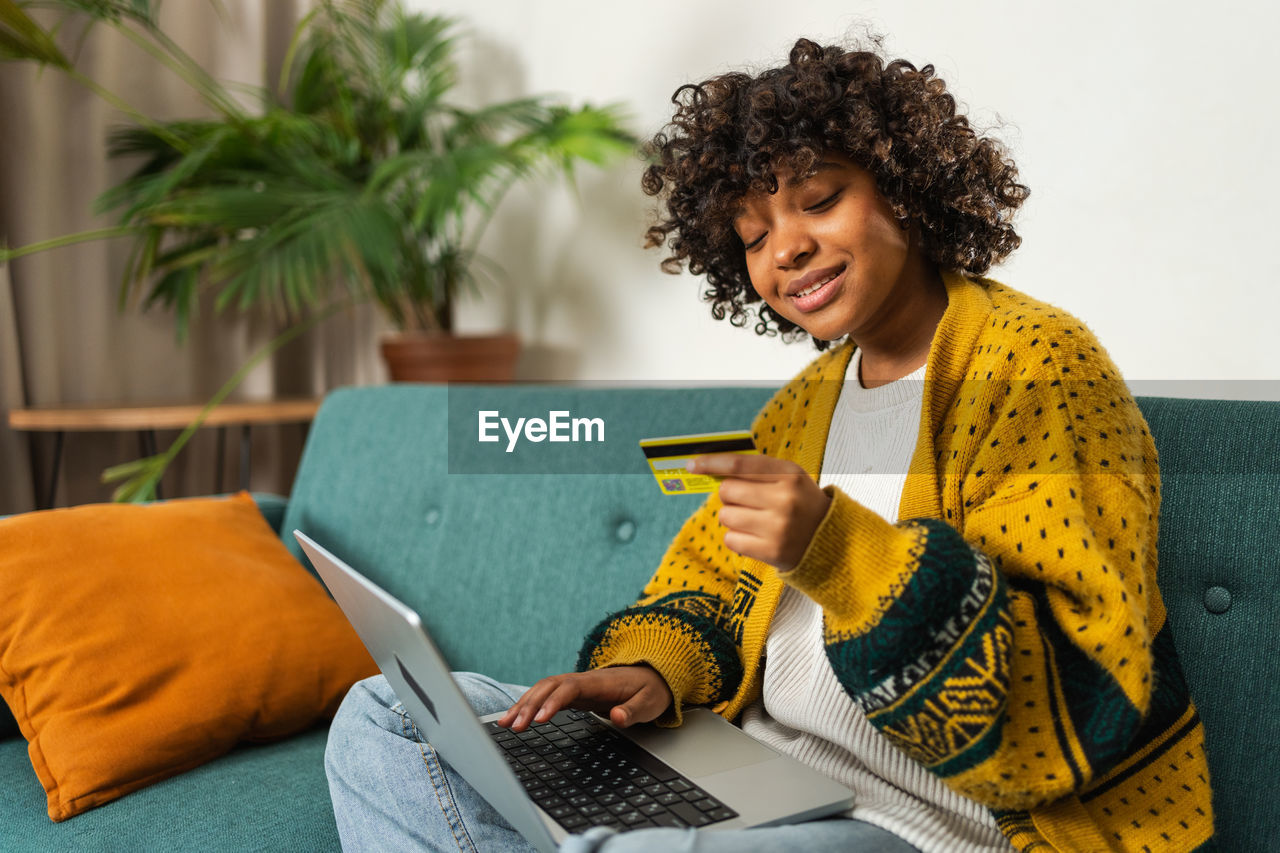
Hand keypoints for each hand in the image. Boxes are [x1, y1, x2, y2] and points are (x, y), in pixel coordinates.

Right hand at [496, 665, 672, 730]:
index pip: (569, 688)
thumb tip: (617, 717)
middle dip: (529, 705)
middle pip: (549, 687)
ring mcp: (575, 686)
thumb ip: (634, 711)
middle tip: (513, 726)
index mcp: (598, 682)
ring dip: (523, 705)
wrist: (653, 675)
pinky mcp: (573, 694)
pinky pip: (545, 697)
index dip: (553, 702)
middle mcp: (582, 680)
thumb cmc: (650, 689)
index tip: (540, 719)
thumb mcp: (650, 703)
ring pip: (542, 690)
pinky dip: (529, 706)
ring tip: (505, 724)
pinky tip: (515, 718)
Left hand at [688, 453, 829, 571]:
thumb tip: (713, 470)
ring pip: (725, 516)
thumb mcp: (790, 479)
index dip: (712, 463)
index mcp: (789, 475)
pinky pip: (731, 539)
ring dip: (733, 519)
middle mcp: (784, 499)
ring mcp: (778, 526)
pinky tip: (755, 537)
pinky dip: (736, 538)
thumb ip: (757, 471)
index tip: (692, 464)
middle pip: (727, 491)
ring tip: (754, 522)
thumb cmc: (803, 505)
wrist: (832, 542)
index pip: (741, 464)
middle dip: (730, 496)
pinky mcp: (771, 551)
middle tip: (746, 502)